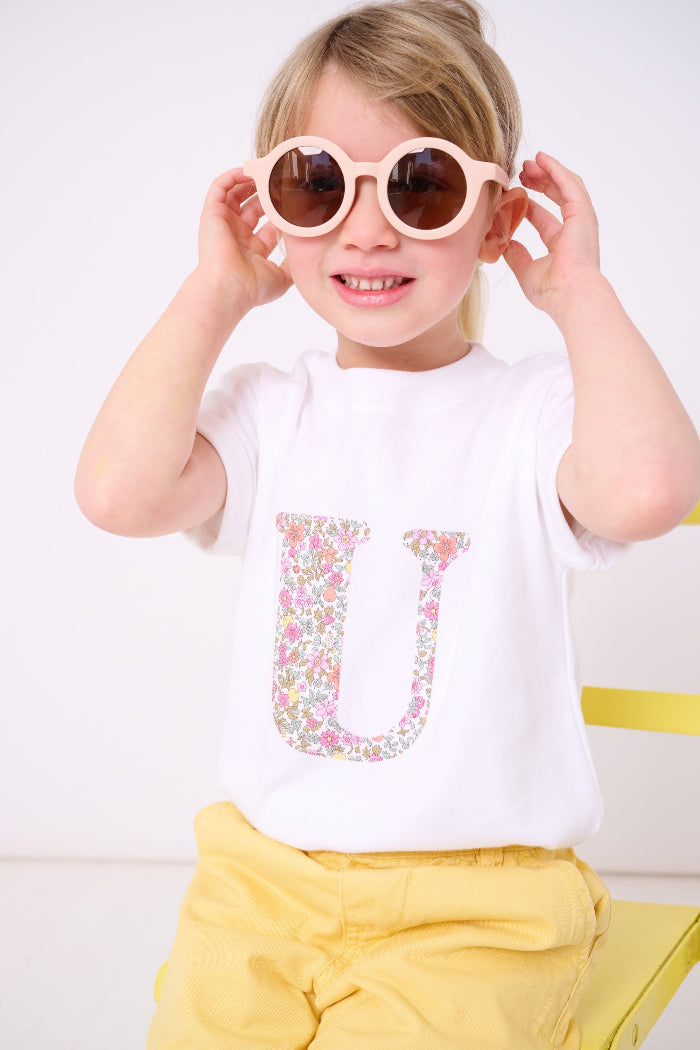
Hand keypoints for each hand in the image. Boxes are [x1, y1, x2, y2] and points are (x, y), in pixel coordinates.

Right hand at [196, 168, 292, 311]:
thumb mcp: (282, 277)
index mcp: (252, 251)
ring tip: (265, 171)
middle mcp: (237, 237)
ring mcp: (224, 225)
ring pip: (235, 195)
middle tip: (281, 182)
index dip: (280, 214)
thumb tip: (305, 254)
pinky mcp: (212, 215)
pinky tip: (246, 170)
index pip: (269, 227)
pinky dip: (231, 177)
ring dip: (249, 182)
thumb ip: (293, 264)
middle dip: (267, 195)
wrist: (229, 288)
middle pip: (253, 208)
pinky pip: (219, 189)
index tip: (294, 201)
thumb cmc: (253, 287)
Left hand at [503, 152, 601, 321]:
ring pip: (565, 186)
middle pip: (557, 198)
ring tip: (530, 162)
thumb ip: (516, 256)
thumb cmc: (552, 291)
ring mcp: (581, 221)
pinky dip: (555, 169)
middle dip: (539, 183)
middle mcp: (575, 231)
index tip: (514, 197)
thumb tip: (504, 244)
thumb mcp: (526, 271)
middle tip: (521, 173)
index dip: (529, 206)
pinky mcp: (583, 213)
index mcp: (562, 245)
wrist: (570, 294)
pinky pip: (569, 184)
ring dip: (547, 172)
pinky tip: (542, 158)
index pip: (544, 219)